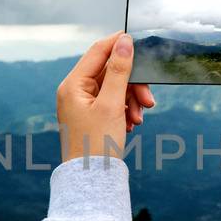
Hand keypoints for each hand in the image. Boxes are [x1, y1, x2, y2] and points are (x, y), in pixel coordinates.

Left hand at [56, 32, 155, 161]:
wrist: (91, 179)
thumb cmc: (97, 144)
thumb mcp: (112, 104)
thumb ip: (119, 71)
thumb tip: (124, 42)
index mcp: (72, 85)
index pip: (98, 51)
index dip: (119, 44)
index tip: (140, 41)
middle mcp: (74, 91)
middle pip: (110, 72)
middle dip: (132, 84)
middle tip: (148, 100)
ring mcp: (82, 104)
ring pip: (114, 88)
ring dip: (131, 100)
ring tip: (138, 118)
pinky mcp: (91, 116)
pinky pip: (112, 102)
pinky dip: (125, 109)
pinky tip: (131, 125)